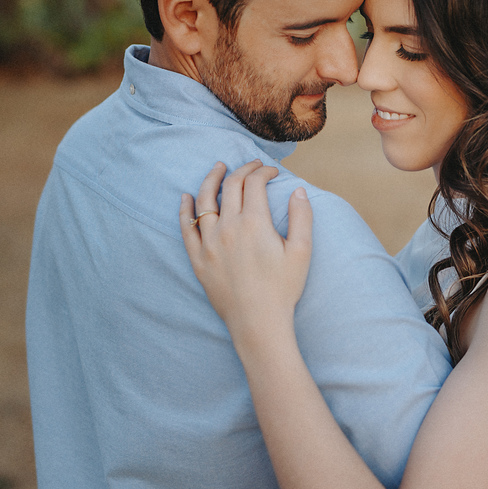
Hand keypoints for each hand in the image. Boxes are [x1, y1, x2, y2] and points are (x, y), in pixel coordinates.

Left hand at [179, 161, 312, 346]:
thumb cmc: (283, 289)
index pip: (255, 183)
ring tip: (218, 168)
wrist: (258, 322)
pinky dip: (185, 209)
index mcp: (254, 223)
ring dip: (211, 179)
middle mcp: (228, 227)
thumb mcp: (302, 251)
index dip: (264, 172)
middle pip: (231, 186)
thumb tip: (298, 189)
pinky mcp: (198, 259)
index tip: (272, 172)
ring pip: (205, 200)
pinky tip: (186, 197)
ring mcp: (209, 242)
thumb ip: (302, 216)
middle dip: (243, 170)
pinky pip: (187, 228)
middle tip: (252, 166)